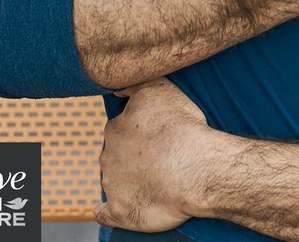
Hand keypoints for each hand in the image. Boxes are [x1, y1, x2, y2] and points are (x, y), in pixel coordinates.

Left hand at [94, 78, 218, 231]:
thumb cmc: (181, 126)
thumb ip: (133, 85)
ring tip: (154, 179)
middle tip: (158, 155)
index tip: (156, 134)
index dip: (139, 130)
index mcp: (116, 127)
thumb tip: (116, 89)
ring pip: (112, 178)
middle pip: (115, 152)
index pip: (120, 126)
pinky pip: (104, 212)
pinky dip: (105, 211)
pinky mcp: (119, 210)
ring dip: (126, 178)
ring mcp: (112, 183)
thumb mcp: (159, 89)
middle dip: (131, 153)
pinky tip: (106, 210)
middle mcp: (109, 154)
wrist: (194, 168)